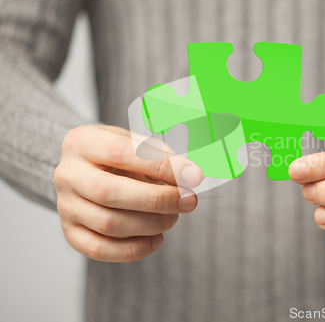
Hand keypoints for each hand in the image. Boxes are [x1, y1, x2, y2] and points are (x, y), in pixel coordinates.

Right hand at [54, 125, 203, 262]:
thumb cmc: (119, 153)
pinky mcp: (70, 232)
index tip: (194, 176)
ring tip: (174, 216)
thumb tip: (190, 175)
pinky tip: (157, 238)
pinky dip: (135, 248)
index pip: (122, 153)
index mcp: (82, 142)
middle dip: (158, 200)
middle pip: (110, 193)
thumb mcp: (136, 140)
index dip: (161, 166)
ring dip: (151, 224)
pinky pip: (100, 249)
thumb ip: (160, 154)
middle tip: (189, 201)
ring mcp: (66, 206)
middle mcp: (68, 174)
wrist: (88, 168)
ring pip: (108, 224)